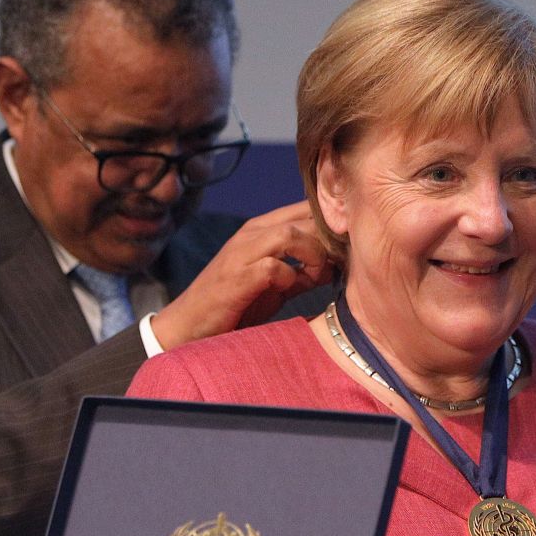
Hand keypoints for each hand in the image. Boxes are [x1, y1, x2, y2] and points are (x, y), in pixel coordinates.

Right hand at [150, 201, 332, 349]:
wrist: (188, 327)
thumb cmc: (234, 305)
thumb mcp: (274, 287)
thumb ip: (301, 273)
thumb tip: (334, 267)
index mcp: (261, 229)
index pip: (305, 208)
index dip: (332, 223)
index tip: (347, 247)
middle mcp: (250, 234)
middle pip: (303, 217)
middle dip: (329, 238)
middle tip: (340, 262)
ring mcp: (241, 254)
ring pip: (289, 234)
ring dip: (313, 254)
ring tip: (319, 274)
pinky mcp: (236, 278)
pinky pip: (273, 267)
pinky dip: (290, 278)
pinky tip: (290, 289)